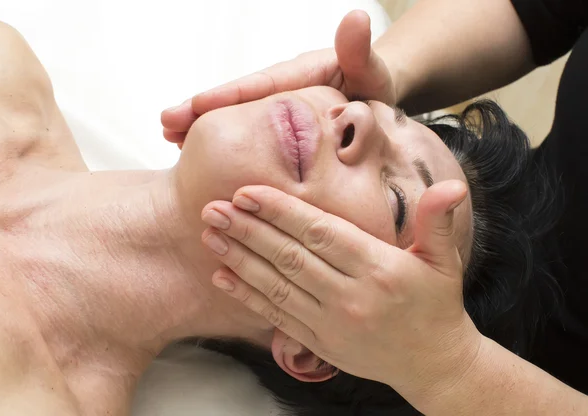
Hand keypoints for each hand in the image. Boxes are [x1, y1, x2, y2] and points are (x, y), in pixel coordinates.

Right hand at [162, 10, 394, 147]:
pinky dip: (220, 136)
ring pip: (234, 114)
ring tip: (170, 138)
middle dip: (200, 110)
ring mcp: (274, 104)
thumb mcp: (373, 73)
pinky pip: (244, 128)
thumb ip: (360, 53)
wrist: (375, 100)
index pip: (261, 84)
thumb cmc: (375, 89)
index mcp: (300, 73)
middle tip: (167, 125)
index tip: (197, 106)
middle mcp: (280, 85)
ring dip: (200, 124)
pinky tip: (195, 149)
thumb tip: (356, 18)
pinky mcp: (274, 122)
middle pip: (237, 97)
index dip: (229, 96)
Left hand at [200, 183, 482, 395]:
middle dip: (248, 230)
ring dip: (240, 259)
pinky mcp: (320, 342)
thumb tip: (450, 186)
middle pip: (289, 256)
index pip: (320, 232)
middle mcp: (350, 295)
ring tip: (211, 235)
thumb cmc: (436, 305)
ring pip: (277, 285)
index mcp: (378, 267)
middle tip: (213, 208)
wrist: (434, 363)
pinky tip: (223, 277)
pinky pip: (277, 316)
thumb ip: (437, 220)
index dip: (281, 211)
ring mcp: (331, 322)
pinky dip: (248, 296)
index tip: (247, 193)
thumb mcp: (444, 260)